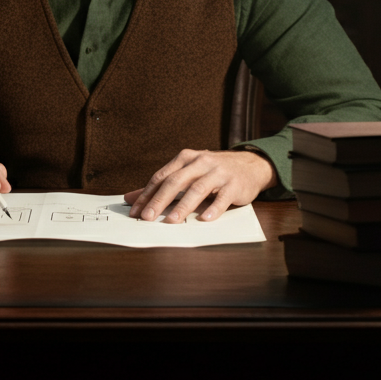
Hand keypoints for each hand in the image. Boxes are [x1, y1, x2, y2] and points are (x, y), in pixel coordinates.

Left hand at [124, 149, 277, 223]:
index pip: (161, 177)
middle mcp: (201, 162)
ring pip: (198, 188)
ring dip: (183, 206)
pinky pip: (223, 197)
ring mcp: (219, 172)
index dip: (147, 194)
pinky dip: (214, 208)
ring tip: (171, 221)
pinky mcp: (235, 184)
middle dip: (160, 200)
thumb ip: (160, 186)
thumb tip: (131, 198)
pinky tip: (205, 219)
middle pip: (176, 181)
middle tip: (148, 217)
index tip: (135, 211)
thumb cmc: (212, 171)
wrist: (250, 165)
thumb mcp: (187, 173)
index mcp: (185, 158)